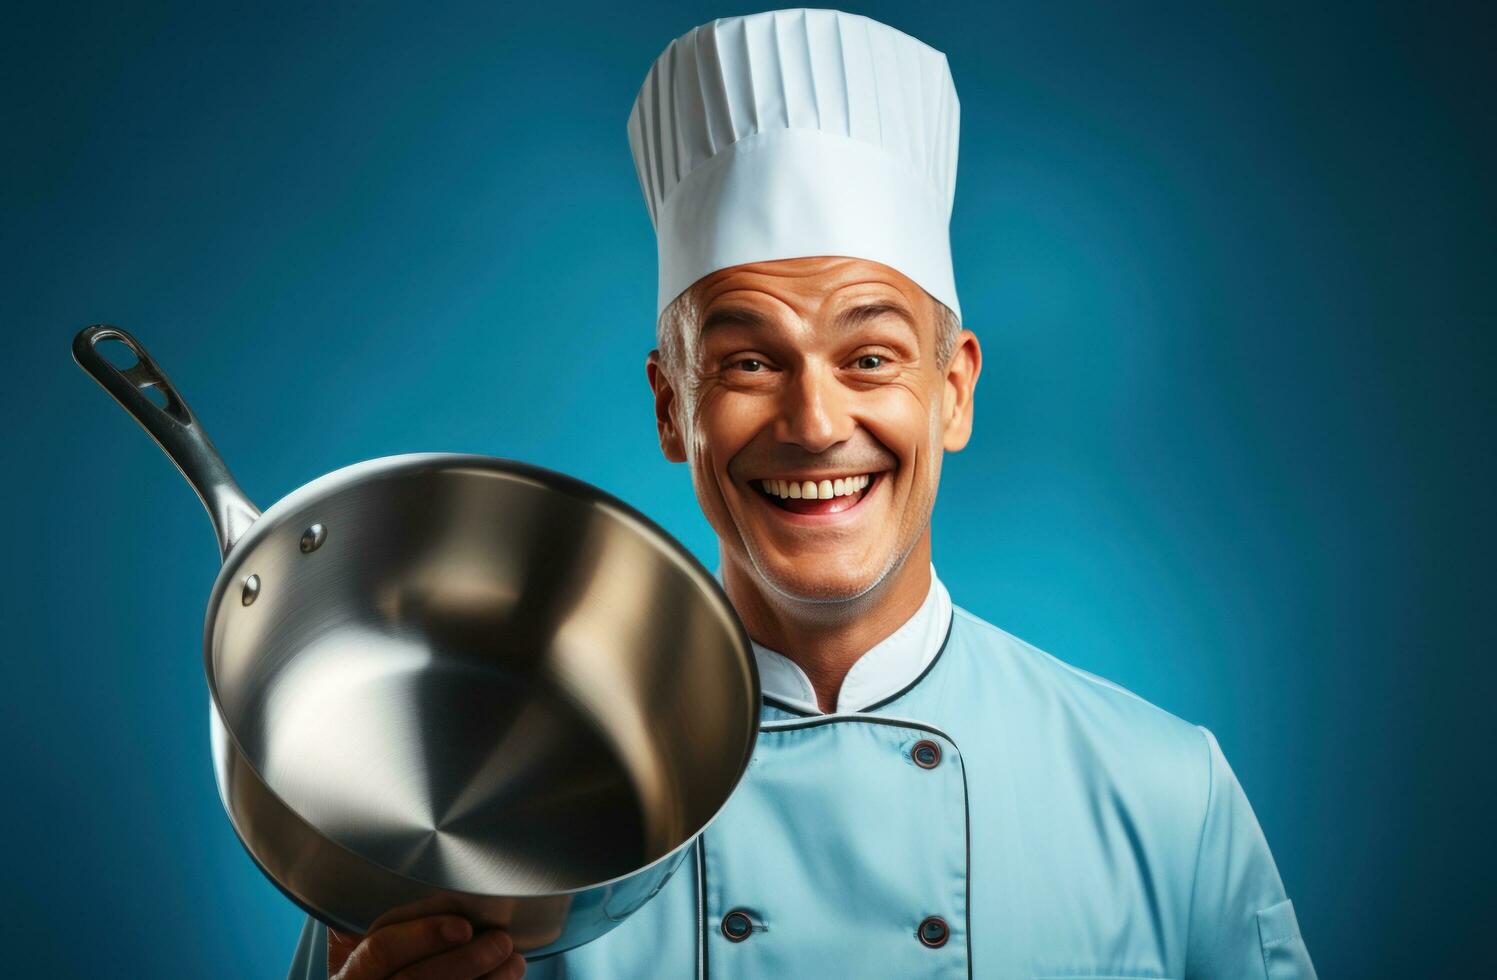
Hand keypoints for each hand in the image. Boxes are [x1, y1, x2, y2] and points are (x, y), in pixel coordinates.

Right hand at [328, 908, 524, 979]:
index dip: (423, 935)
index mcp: (348, 975)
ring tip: (514, 961)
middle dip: (464, 961)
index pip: (380, 949)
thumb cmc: (368, 973)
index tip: (464, 925)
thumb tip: (396, 873)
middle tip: (501, 941)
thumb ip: (366, 922)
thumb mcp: (351, 950)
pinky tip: (506, 979)